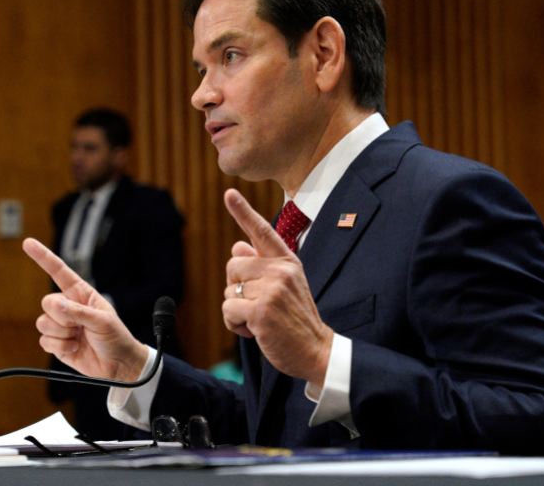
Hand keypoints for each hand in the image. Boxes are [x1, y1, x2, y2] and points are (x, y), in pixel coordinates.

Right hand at [23, 238, 148, 381]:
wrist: (117, 364)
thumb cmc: (115, 337)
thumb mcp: (102, 321)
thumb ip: (78, 312)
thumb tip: (55, 305)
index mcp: (81, 293)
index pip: (59, 272)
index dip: (43, 257)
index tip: (28, 243)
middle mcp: (68, 306)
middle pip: (47, 303)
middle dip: (63, 317)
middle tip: (81, 326)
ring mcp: (61, 325)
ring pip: (43, 323)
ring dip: (62, 334)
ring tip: (79, 337)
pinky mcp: (56, 343)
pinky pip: (44, 341)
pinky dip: (60, 347)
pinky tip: (74, 347)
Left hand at [221, 189, 333, 386]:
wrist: (316, 350)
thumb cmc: (296, 319)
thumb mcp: (285, 286)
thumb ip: (263, 265)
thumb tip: (237, 246)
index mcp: (288, 261)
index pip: (262, 231)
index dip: (243, 211)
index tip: (229, 193)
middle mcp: (280, 271)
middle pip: (232, 265)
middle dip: (235, 287)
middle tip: (257, 304)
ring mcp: (271, 290)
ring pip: (228, 291)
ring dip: (236, 310)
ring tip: (260, 319)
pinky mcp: (261, 311)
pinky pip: (228, 310)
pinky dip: (234, 324)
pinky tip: (255, 330)